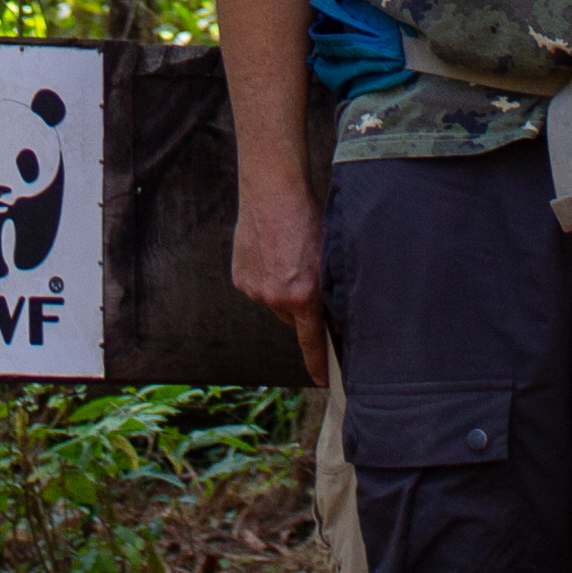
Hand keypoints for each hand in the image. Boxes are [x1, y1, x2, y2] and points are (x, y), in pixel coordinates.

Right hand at [231, 175, 330, 383]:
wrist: (273, 192)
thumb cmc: (307, 219)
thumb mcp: (327, 258)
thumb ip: (327, 290)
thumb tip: (331, 314)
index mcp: (302, 297)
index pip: (312, 342)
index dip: (318, 364)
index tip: (322, 381)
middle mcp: (275, 299)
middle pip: (292, 316)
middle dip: (300, 303)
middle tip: (305, 272)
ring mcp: (254, 289)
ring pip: (274, 300)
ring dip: (281, 287)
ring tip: (286, 255)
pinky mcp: (240, 277)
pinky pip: (257, 286)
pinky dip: (264, 275)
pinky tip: (270, 251)